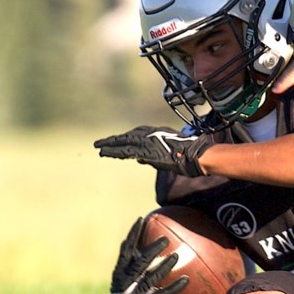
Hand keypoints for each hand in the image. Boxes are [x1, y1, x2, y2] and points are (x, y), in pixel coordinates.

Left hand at [93, 126, 213, 176]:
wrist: (194, 156)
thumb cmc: (187, 156)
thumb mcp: (167, 154)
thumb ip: (151, 156)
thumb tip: (138, 159)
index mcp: (156, 133)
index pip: (136, 134)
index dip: (124, 139)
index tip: (115, 142)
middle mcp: (150, 134)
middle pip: (127, 136)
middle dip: (114, 140)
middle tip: (100, 143)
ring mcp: (147, 141)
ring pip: (124, 142)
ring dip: (110, 145)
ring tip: (98, 147)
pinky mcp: (145, 150)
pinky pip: (126, 151)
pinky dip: (114, 152)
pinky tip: (105, 153)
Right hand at [104, 218, 189, 293]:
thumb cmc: (127, 290)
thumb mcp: (125, 275)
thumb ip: (131, 260)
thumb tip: (135, 237)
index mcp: (120, 272)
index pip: (126, 250)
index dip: (132, 235)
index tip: (141, 220)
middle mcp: (126, 282)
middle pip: (139, 263)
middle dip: (151, 250)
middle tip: (165, 239)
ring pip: (150, 278)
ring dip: (163, 266)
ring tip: (176, 256)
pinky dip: (174, 287)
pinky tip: (186, 280)